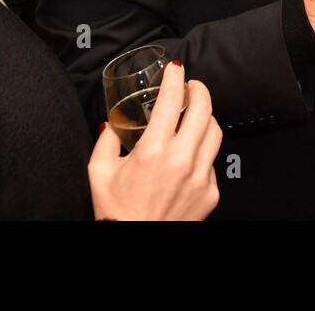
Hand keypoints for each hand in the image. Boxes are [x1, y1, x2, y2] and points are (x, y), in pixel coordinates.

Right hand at [88, 62, 222, 220]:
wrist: (134, 247)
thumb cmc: (115, 213)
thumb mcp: (99, 173)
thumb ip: (106, 141)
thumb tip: (110, 123)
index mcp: (154, 151)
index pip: (173, 100)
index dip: (176, 77)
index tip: (175, 68)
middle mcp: (182, 161)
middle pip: (205, 109)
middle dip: (199, 90)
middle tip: (191, 86)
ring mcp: (201, 177)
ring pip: (215, 132)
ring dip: (206, 117)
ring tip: (195, 114)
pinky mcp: (210, 193)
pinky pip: (212, 161)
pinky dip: (203, 151)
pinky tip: (189, 153)